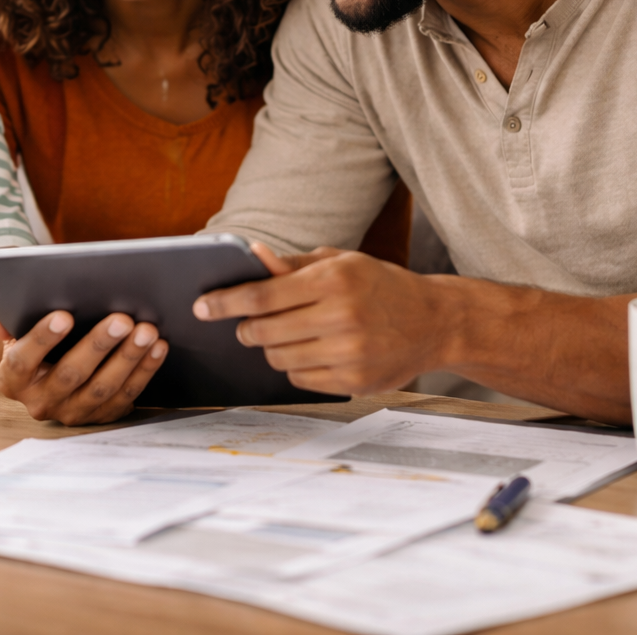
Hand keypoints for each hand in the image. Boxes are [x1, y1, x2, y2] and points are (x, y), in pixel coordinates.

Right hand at [0, 310, 167, 424]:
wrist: (52, 365)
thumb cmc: (36, 335)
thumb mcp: (15, 325)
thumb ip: (2, 318)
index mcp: (13, 379)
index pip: (22, 361)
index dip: (42, 339)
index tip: (64, 315)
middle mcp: (40, 402)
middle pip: (70, 375)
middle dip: (98, 345)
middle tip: (122, 319)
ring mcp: (73, 413)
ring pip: (102, 388)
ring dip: (128, 358)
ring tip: (147, 330)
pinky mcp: (102, 416)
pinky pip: (126, 396)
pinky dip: (144, 371)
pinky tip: (158, 347)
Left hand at [192, 242, 457, 395]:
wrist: (435, 321)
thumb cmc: (380, 285)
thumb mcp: (341, 262)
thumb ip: (293, 264)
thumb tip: (251, 255)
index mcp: (335, 280)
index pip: (262, 296)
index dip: (225, 302)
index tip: (201, 306)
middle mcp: (342, 317)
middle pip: (263, 331)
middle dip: (246, 328)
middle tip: (247, 324)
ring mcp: (349, 353)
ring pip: (278, 358)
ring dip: (272, 348)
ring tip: (289, 335)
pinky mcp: (355, 382)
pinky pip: (300, 379)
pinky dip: (296, 367)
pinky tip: (312, 352)